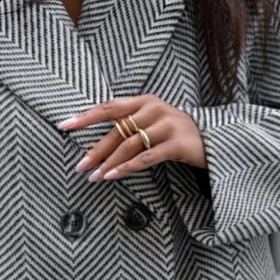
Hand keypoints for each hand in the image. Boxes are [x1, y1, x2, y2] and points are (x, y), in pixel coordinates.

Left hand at [57, 94, 206, 181]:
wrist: (214, 141)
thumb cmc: (175, 134)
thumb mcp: (152, 122)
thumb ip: (129, 124)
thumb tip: (97, 141)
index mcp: (144, 101)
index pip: (109, 107)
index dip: (85, 117)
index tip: (64, 126)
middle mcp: (154, 108)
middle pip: (117, 130)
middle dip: (95, 149)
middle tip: (79, 165)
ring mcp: (166, 124)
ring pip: (129, 144)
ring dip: (108, 163)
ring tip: (94, 178)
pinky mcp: (176, 143)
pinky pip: (146, 157)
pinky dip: (127, 168)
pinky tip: (113, 176)